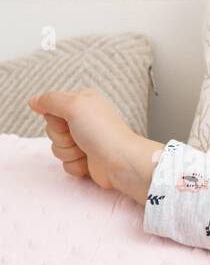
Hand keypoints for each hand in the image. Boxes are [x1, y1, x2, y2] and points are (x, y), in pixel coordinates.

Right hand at [26, 87, 161, 204]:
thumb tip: (34, 101)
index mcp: (83, 103)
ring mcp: (85, 141)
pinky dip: (75, 164)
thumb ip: (50, 100)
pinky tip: (89, 162)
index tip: (68, 120)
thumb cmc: (101, 131)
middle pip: (51, 129)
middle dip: (61, 136)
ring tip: (86, 150)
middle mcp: (84, 121)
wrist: (121, 162)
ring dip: (68, 151)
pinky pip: (66, 163)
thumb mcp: (73, 105)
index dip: (55, 117)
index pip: (51, 108)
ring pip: (57, 147)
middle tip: (79, 136)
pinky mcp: (86, 160)